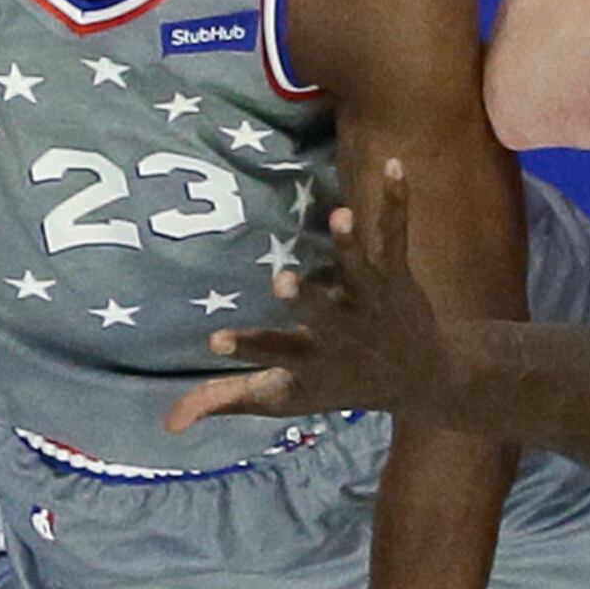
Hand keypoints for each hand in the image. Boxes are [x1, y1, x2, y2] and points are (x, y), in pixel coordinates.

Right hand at [165, 156, 455, 432]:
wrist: (421, 377)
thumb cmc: (340, 384)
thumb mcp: (285, 399)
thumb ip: (227, 400)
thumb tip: (168, 422)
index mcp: (312, 359)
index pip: (274, 354)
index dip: (248, 348)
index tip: (217, 340)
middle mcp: (342, 329)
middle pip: (321, 313)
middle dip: (304, 299)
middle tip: (283, 282)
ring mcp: (370, 299)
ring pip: (359, 270)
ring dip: (349, 245)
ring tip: (341, 216)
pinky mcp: (395, 274)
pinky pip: (395, 235)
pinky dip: (396, 202)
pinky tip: (397, 166)